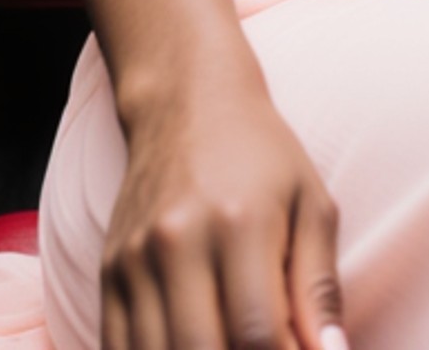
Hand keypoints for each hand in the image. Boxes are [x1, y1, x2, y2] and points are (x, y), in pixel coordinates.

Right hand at [102, 54, 347, 349]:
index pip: (259, 333)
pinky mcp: (108, 274)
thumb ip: (319, 286)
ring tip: (229, 340)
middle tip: (265, 348)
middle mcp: (179, 242)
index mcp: (240, 223)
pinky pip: (118, 345)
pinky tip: (188, 342)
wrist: (186, 102)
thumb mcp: (311, 204)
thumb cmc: (262, 155)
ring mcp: (135, 260)